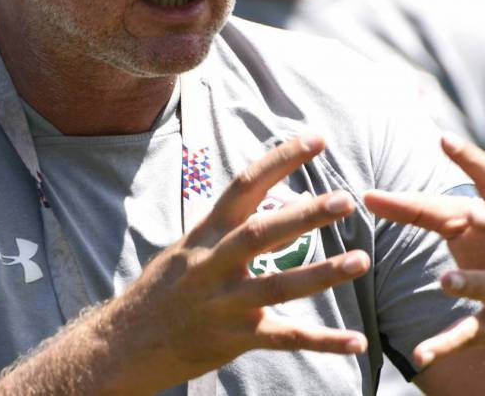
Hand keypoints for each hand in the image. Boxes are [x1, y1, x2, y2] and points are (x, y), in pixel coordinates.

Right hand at [104, 134, 370, 391]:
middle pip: (262, 233)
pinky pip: (286, 339)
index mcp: (206, 234)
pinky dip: (324, 342)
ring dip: (322, 274)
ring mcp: (224, 304)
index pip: (244, 186)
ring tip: (360, 260)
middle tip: (344, 200)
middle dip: (304, 216)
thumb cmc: (162, 291)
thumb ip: (225, 228)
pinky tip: (356, 341)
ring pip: (278, 286)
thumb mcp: (187, 248)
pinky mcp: (235, 339)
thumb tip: (263, 199)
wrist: (124, 345)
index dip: (280, 160)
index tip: (316, 139)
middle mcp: (213, 264)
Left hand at [363, 134, 484, 367]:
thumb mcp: (469, 228)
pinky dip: (446, 344)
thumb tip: (368, 196)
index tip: (443, 139)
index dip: (473, 160)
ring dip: (473, 283)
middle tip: (471, 215)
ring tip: (445, 281)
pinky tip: (420, 355)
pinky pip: (473, 334)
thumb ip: (422, 209)